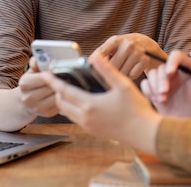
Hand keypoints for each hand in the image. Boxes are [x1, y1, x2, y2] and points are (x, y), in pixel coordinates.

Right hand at [16, 57, 59, 117]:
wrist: (25, 102)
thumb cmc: (32, 83)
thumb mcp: (31, 72)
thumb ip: (35, 63)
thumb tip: (36, 60)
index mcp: (25, 84)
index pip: (43, 77)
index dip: (53, 73)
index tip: (59, 70)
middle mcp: (28, 97)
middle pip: (51, 87)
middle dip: (59, 81)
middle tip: (66, 76)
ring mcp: (37, 107)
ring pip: (57, 96)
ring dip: (62, 90)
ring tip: (64, 84)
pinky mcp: (46, 114)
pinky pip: (60, 104)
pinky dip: (63, 98)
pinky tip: (62, 94)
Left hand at [40, 56, 161, 153]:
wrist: (145, 133)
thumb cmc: (136, 109)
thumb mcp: (123, 85)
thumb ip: (107, 70)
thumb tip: (96, 56)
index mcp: (89, 104)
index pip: (64, 91)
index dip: (53, 81)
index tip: (45, 74)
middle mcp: (85, 117)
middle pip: (61, 103)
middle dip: (57, 92)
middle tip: (58, 80)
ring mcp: (88, 126)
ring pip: (67, 113)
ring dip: (64, 101)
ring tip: (68, 89)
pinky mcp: (93, 131)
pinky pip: (76, 119)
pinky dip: (72, 109)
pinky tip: (82, 101)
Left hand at [89, 34, 163, 78]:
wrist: (149, 45)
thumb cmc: (127, 47)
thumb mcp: (115, 45)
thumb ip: (103, 54)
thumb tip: (90, 66)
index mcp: (115, 40)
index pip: (100, 53)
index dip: (93, 64)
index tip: (88, 72)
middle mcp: (127, 44)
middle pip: (111, 67)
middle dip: (110, 72)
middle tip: (112, 72)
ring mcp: (137, 52)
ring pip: (122, 73)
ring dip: (120, 76)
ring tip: (123, 69)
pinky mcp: (145, 60)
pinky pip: (132, 75)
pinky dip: (130, 76)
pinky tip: (132, 70)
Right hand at [141, 48, 190, 119]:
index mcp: (186, 66)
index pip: (176, 56)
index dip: (171, 62)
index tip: (170, 73)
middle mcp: (173, 71)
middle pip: (161, 67)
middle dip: (161, 80)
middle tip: (164, 93)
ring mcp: (163, 81)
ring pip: (151, 74)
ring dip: (154, 86)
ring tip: (162, 100)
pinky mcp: (154, 90)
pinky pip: (145, 84)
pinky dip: (148, 91)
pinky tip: (157, 101)